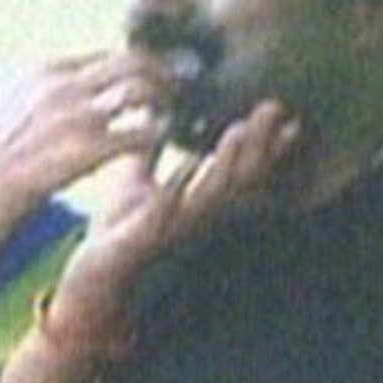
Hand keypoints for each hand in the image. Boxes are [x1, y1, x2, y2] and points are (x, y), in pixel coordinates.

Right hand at [0, 51, 172, 211]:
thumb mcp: (16, 108)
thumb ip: (46, 94)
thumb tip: (67, 91)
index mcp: (45, 72)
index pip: (106, 54)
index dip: (134, 64)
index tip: (148, 74)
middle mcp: (64, 87)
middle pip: (131, 61)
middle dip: (160, 71)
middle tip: (178, 84)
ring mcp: (79, 117)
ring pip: (142, 90)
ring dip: (165, 99)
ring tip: (173, 110)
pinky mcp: (91, 149)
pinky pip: (142, 132)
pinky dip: (159, 134)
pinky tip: (163, 140)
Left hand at [43, 99, 300, 357]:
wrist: (93, 273)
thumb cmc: (118, 229)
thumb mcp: (135, 180)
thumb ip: (149, 150)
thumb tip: (153, 113)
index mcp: (198, 200)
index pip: (241, 168)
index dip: (266, 146)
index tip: (288, 117)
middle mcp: (196, 215)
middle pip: (238, 179)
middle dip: (258, 145)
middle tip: (273, 109)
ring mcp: (174, 227)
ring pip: (212, 194)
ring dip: (228, 163)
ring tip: (238, 131)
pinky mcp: (147, 236)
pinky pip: (167, 211)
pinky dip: (179, 189)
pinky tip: (189, 167)